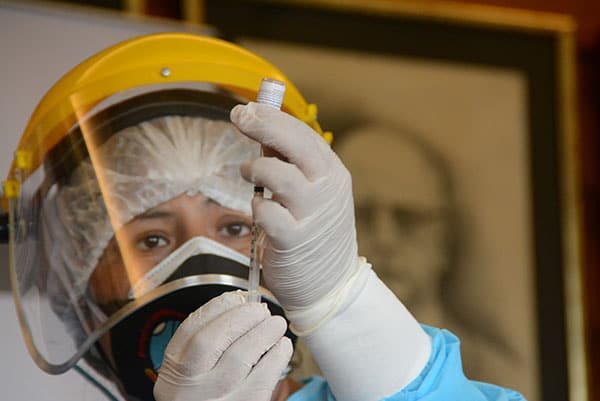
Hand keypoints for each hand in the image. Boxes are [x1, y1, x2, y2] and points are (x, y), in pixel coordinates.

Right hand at [154, 291, 292, 400]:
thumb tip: (240, 307)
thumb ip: (205, 347)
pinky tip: (281, 346)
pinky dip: (277, 355)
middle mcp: (190, 387)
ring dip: (264, 332)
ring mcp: (217, 398)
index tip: (235, 299)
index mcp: (173, 374)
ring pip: (241, 355)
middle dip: (240, 317)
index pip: (190, 330)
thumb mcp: (189, 378)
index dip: (216, 308)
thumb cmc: (204, 399)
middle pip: (211, 340)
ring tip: (276, 324)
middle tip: (260, 310)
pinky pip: (264, 376)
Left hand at [231, 102, 360, 333]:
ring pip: (279, 175)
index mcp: (332, 173)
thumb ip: (293, 166)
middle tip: (239, 116)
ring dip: (256, 170)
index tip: (246, 109)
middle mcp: (327, 189)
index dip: (273, 117)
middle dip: (264, 125)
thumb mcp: (314, 194)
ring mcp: (313, 214)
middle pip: (296, 145)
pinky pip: (267, 212)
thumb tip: (262, 133)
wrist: (331, 284)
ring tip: (247, 173)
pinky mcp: (295, 240)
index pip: (303, 134)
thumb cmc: (315, 233)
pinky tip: (259, 210)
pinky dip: (257, 207)